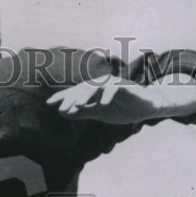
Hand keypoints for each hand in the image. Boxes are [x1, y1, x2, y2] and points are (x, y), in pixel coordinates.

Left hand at [47, 76, 195, 123]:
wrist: (146, 108)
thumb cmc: (123, 108)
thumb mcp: (99, 112)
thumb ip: (82, 111)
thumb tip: (62, 112)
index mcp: (94, 91)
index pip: (76, 92)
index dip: (63, 97)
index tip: (49, 104)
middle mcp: (102, 84)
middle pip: (83, 89)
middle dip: (72, 98)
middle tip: (62, 109)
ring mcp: (114, 83)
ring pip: (97, 87)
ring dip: (86, 96)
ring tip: (77, 106)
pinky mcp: (126, 86)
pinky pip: (115, 89)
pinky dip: (108, 96)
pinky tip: (102, 105)